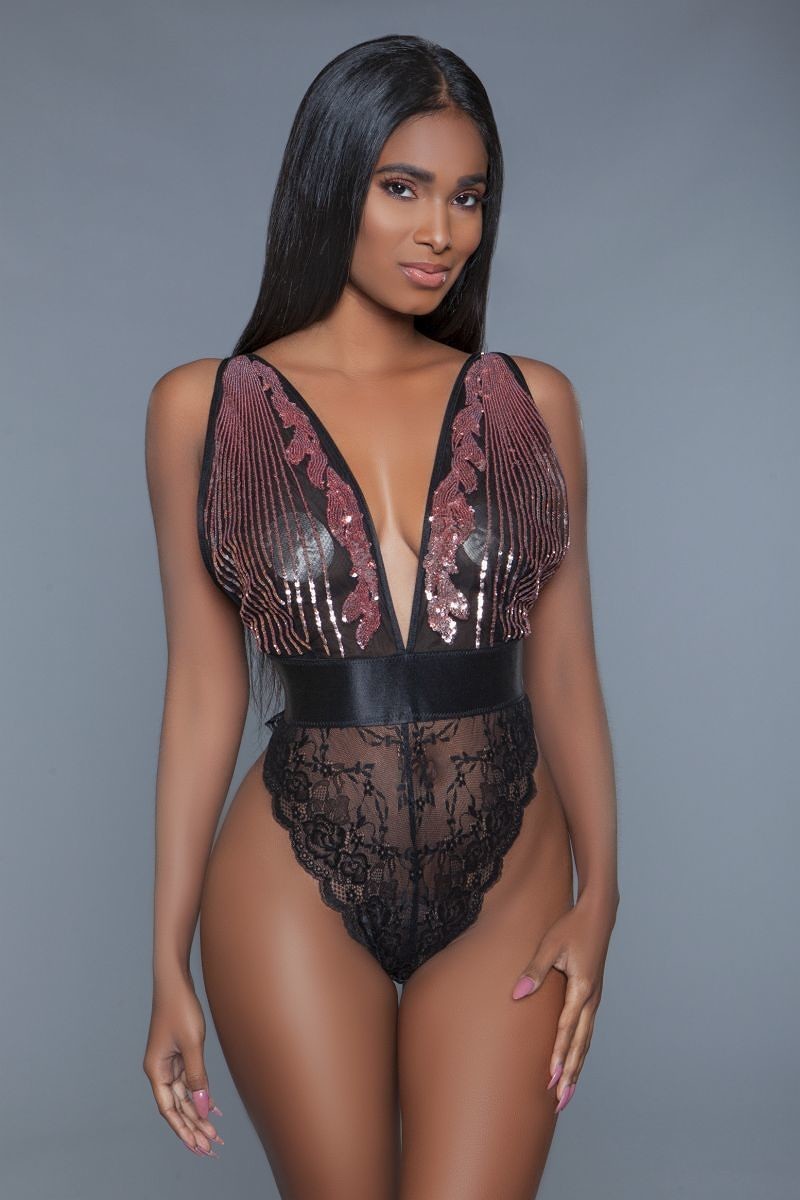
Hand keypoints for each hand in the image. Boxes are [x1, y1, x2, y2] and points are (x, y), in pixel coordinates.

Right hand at [142, 970, 224, 1157]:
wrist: (175, 981)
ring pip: (184, 1096)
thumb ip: (197, 1077)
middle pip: (176, 1106)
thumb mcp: (192, 1044)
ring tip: (214, 1134)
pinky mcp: (179, 1053)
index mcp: (156, 1070)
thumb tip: (203, 1107)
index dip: (183, 1129)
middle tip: (211, 1147)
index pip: (168, 1109)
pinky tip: (213, 1108)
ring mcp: (169, 1062)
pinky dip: (200, 1094)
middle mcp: (159, 1069)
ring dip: (199, 1113)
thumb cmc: (181, 1009)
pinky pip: (189, 1081)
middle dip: (193, 1127)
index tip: (197, 1147)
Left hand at [511, 894, 616, 1112]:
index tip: (549, 1078)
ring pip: (586, 1043)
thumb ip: (534, 970)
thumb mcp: (550, 945)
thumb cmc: (571, 928)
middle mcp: (591, 1000)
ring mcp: (594, 1000)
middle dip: (569, 1074)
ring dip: (576, 1069)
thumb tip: (517, 993)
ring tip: (566, 1094)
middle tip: (559, 1102)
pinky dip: (580, 1053)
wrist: (598, 916)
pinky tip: (573, 1065)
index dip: (557, 1055)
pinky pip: (587, 1032)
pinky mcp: (592, 997)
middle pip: (580, 1045)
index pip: (566, 1029)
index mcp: (581, 989)